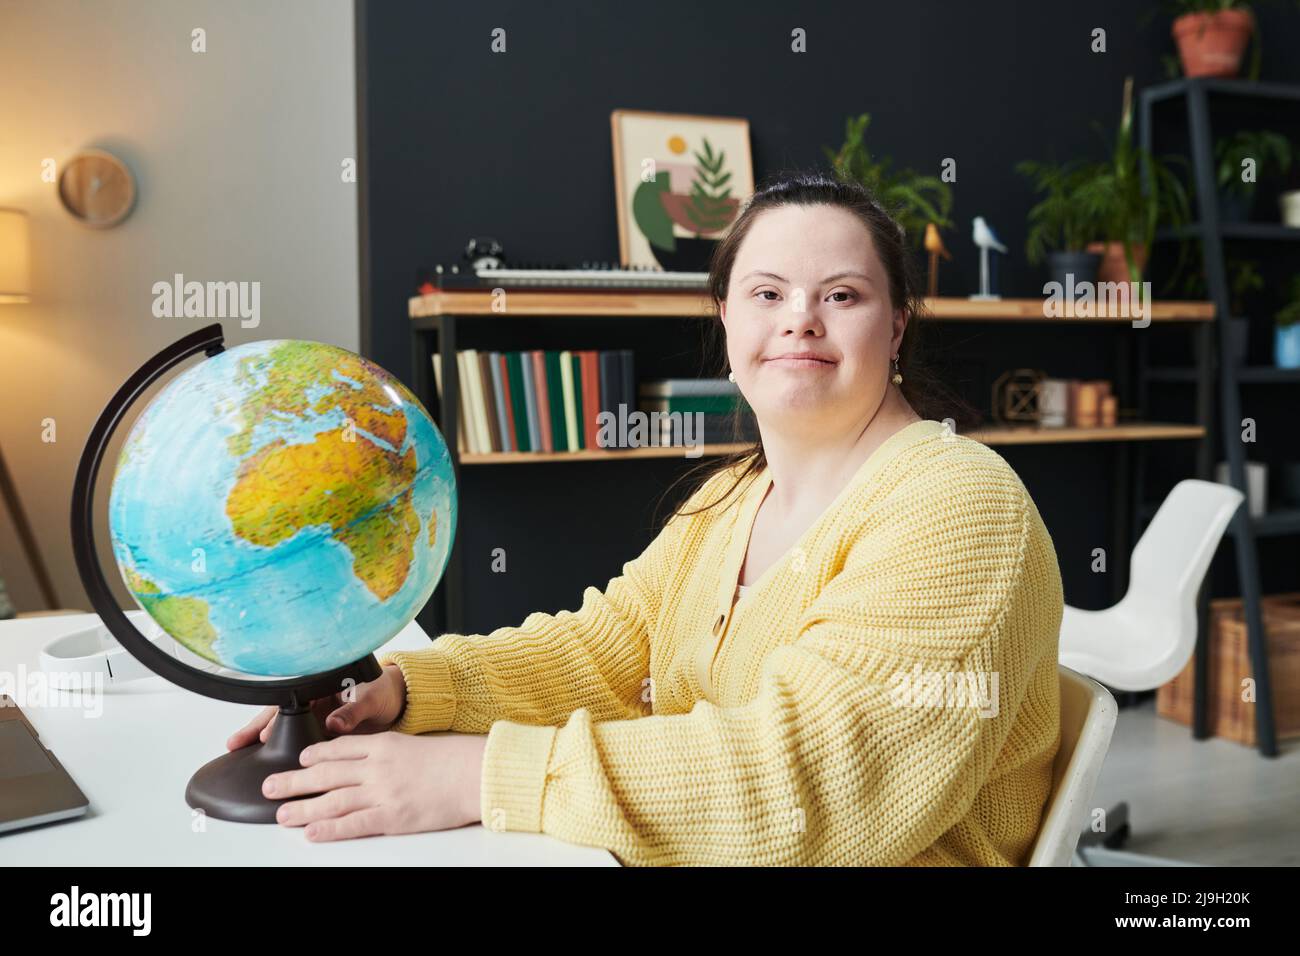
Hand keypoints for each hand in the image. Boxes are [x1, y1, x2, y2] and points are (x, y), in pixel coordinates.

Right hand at [225, 664, 407, 750]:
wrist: (398, 700)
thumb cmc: (383, 690)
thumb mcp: (371, 696)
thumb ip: (354, 709)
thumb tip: (335, 722)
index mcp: (321, 688)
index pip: (289, 700)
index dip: (274, 717)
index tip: (263, 733)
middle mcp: (314, 704)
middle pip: (278, 716)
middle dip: (256, 729)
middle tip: (235, 744)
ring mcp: (316, 720)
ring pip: (284, 730)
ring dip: (264, 742)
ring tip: (241, 753)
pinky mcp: (323, 735)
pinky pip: (300, 743)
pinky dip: (285, 752)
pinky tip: (274, 765)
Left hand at [264, 732, 488, 840]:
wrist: (475, 773)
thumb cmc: (452, 760)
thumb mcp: (414, 745)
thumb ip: (387, 751)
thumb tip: (366, 760)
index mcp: (383, 745)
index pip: (339, 748)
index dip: (314, 755)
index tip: (299, 760)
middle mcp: (377, 768)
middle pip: (326, 773)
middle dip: (294, 781)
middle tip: (271, 787)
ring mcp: (383, 792)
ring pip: (333, 800)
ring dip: (303, 808)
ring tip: (282, 814)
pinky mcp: (392, 817)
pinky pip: (354, 824)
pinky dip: (330, 828)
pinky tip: (313, 833)